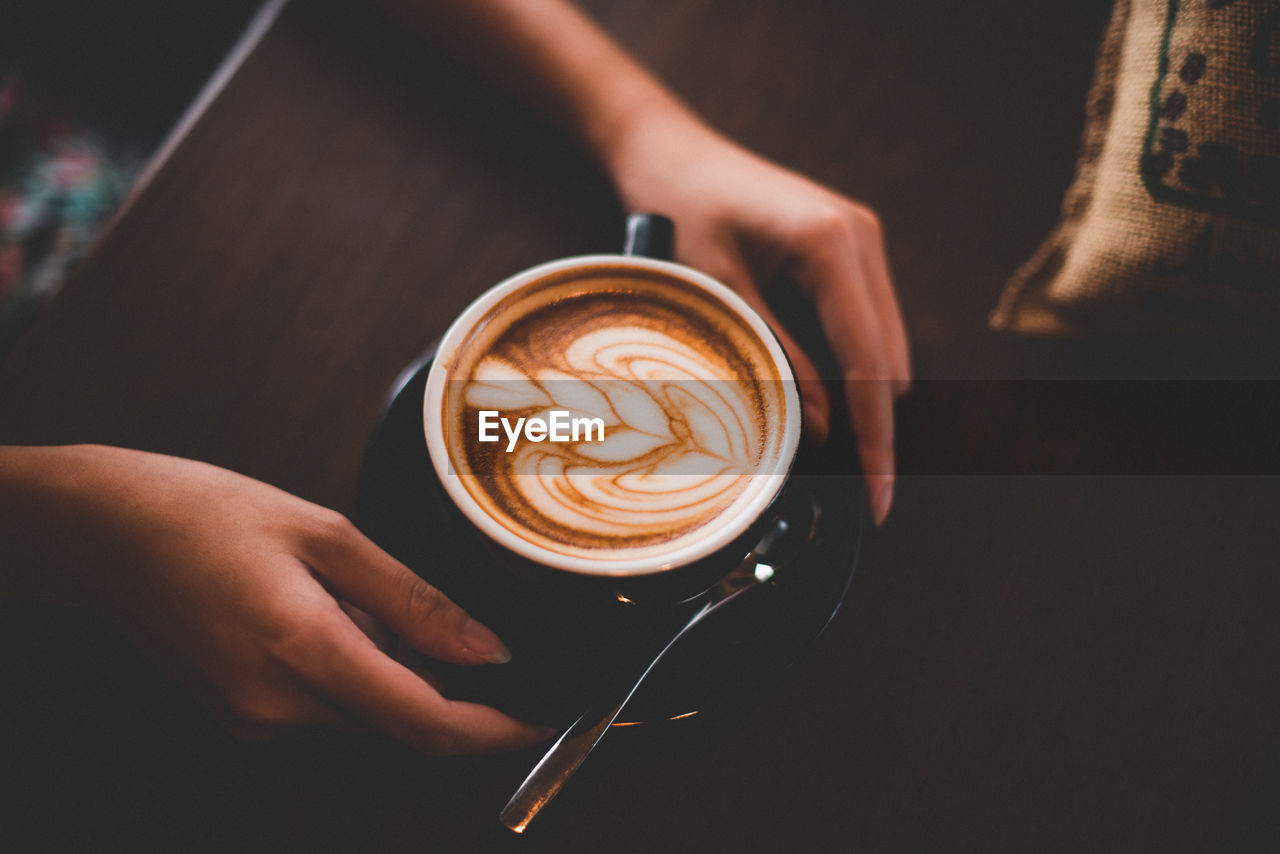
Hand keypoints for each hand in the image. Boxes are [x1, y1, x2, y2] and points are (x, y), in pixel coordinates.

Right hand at [1, 445, 550, 753]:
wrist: (101, 530)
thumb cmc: (204, 510)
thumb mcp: (327, 533)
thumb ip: (415, 601)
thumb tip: (488, 649)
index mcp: (303, 651)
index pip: (425, 723)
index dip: (495, 731)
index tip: (543, 717)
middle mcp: (275, 707)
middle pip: (400, 717)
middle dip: (429, 669)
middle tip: (395, 596)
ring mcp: (252, 721)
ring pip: (363, 710)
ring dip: (383, 661)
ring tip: (333, 588)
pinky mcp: (240, 717)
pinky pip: (324, 704)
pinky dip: (347, 664)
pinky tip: (311, 608)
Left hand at [605, 115, 910, 523]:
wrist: (669, 154)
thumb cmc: (680, 213)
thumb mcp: (720, 297)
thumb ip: (778, 360)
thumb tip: (824, 429)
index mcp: (831, 245)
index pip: (868, 363)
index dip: (876, 438)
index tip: (881, 495)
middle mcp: (862, 237)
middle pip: (890, 359)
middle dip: (875, 424)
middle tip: (858, 488)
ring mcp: (863, 238)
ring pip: (885, 343)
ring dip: (864, 394)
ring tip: (832, 444)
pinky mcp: (852, 245)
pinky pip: (868, 321)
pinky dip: (851, 362)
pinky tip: (819, 387)